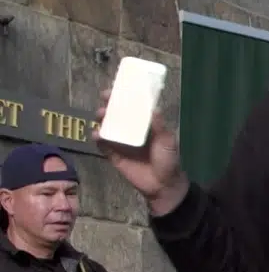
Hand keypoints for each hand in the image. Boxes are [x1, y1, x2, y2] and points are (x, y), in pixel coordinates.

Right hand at [95, 89, 188, 215]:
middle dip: (110, 104)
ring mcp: (121, 142)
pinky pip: (103, 145)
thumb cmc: (168, 160)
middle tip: (105, 97)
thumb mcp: (167, 141)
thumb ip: (159, 126)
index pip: (133, 106)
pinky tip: (97, 134)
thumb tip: (153, 108)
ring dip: (102, 119)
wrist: (162, 185)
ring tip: (100, 115)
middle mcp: (131, 130)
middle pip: (117, 113)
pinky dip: (98, 138)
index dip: (125, 96)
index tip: (118, 87)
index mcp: (145, 124)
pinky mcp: (113, 155)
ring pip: (107, 126)